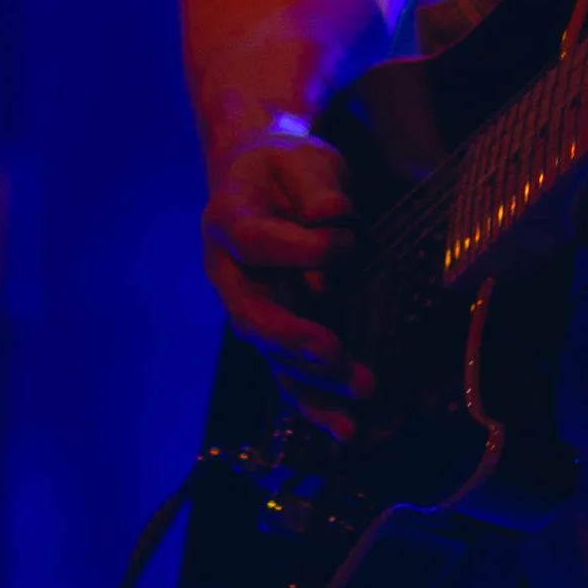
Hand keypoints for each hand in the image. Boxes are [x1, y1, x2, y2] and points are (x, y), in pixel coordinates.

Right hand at [201, 125, 370, 440]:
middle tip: (335, 352)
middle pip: (253, 315)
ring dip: (314, 382)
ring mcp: (247, 307)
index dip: (300, 249)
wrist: (262, 178)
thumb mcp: (306, 159)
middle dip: (294, 339)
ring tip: (359, 398)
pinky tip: (347, 428)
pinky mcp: (273, 331)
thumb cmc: (288, 167)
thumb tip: (334, 221)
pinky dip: (315, 402)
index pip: (255, 243)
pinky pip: (288, 373)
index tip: (347, 241)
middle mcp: (228, 272)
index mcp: (228, 220)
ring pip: (271, 356)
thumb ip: (318, 188)